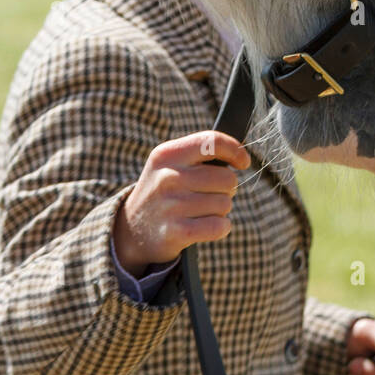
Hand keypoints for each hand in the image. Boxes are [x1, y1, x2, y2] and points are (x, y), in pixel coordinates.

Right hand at [113, 131, 250, 276]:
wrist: (132, 230)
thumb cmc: (164, 190)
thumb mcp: (170, 163)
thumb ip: (200, 153)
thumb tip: (240, 155)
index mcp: (167, 154)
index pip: (212, 141)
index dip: (235, 150)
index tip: (243, 162)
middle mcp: (167, 177)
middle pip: (226, 178)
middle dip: (226, 188)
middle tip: (210, 194)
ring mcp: (170, 205)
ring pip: (225, 203)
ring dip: (221, 210)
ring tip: (202, 211)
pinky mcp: (175, 232)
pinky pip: (219, 226)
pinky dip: (221, 228)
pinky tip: (210, 226)